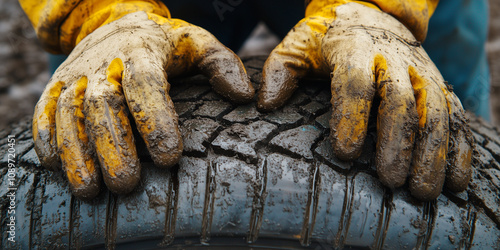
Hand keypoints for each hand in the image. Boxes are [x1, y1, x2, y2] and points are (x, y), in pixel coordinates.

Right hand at [32, 12, 253, 198]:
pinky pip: (45, 111)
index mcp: (141, 51)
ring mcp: (75, 74)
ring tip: (90, 190)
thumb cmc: (164, 44)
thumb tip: (245, 96)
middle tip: (127, 183)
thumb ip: (220, 65)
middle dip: (113, 146)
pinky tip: (56, 166)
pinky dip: (48, 138)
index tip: (169, 157)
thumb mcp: (196, 44)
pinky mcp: (56, 86)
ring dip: (78, 152)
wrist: (117, 24)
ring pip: (69, 113)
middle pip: (103, 104)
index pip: (145, 83)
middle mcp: (103, 63)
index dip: (155, 119)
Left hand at [257, 2, 472, 199]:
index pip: (356, 82)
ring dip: (432, 154)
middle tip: (389, 181)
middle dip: (397, 143)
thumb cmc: (329, 40)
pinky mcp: (441, 88)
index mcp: (355, 49)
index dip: (352, 117)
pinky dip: (459, 151)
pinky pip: (458, 118)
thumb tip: (264, 104)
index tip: (345, 153)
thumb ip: (280, 71)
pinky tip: (456, 182)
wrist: (373, 16)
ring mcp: (423, 75)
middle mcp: (395, 61)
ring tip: (421, 192)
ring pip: (436, 113)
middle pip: (402, 101)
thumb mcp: (298, 46)